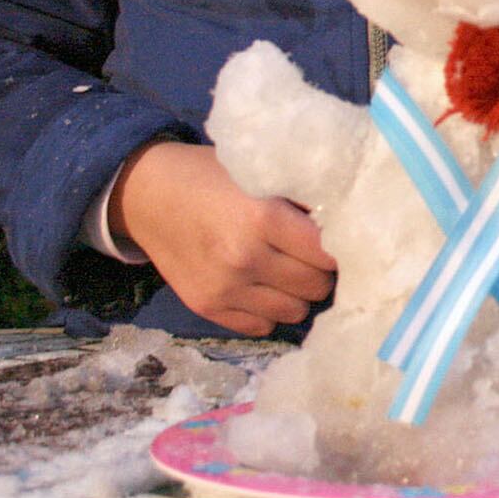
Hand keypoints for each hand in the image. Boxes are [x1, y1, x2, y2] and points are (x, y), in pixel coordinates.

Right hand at [110, 140, 336, 335]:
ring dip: (299, 293)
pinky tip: (264, 285)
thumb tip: (351, 216)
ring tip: (291, 270)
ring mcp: (224, 289)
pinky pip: (262, 326)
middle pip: (316, 286)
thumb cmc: (211, 175)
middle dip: (322, 271)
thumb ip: (299, 195)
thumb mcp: (258, 171)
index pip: (327, 252)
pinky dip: (270, 310)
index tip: (341, 237)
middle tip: (315, 255)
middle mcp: (244, 259)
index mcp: (263, 218)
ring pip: (294, 312)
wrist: (147, 194)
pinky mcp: (207, 309)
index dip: (339, 245)